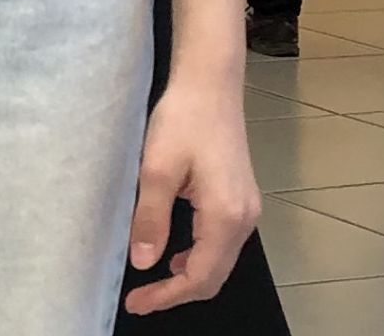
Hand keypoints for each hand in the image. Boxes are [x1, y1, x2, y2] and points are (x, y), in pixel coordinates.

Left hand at [123, 70, 261, 313]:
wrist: (210, 81)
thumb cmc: (184, 117)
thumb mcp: (157, 167)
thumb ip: (150, 218)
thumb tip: (143, 263)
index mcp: (226, 215)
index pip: (199, 276)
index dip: (167, 296)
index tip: (136, 302)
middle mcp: (244, 217)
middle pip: (214, 275)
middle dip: (177, 292)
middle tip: (141, 297)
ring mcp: (247, 207)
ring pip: (219, 260)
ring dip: (189, 275)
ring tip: (154, 280)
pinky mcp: (241, 196)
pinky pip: (222, 241)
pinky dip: (200, 255)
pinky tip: (177, 251)